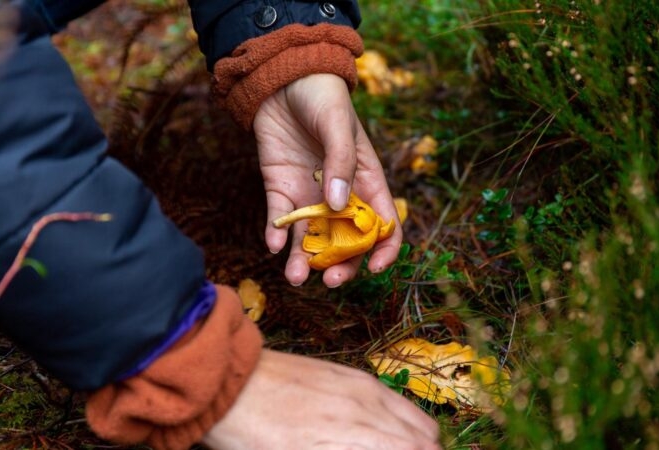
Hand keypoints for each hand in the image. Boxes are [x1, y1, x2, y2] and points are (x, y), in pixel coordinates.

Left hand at [201, 350, 440, 449]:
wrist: (229, 380)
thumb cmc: (249, 436)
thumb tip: (371, 448)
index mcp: (352, 439)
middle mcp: (366, 410)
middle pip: (426, 439)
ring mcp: (362, 388)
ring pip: (417, 420)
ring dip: (417, 441)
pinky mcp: (352, 375)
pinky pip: (395, 400)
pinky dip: (402, 421)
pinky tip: (383, 434)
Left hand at [254, 74, 401, 287]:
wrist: (282, 76)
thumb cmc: (321, 95)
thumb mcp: (337, 124)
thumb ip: (340, 162)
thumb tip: (338, 206)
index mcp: (365, 179)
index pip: (383, 223)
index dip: (384, 249)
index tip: (376, 268)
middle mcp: (339, 194)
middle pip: (346, 241)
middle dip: (341, 264)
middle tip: (330, 280)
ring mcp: (308, 194)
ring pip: (311, 237)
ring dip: (305, 260)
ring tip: (295, 276)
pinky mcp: (280, 189)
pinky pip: (280, 220)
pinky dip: (276, 235)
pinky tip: (273, 246)